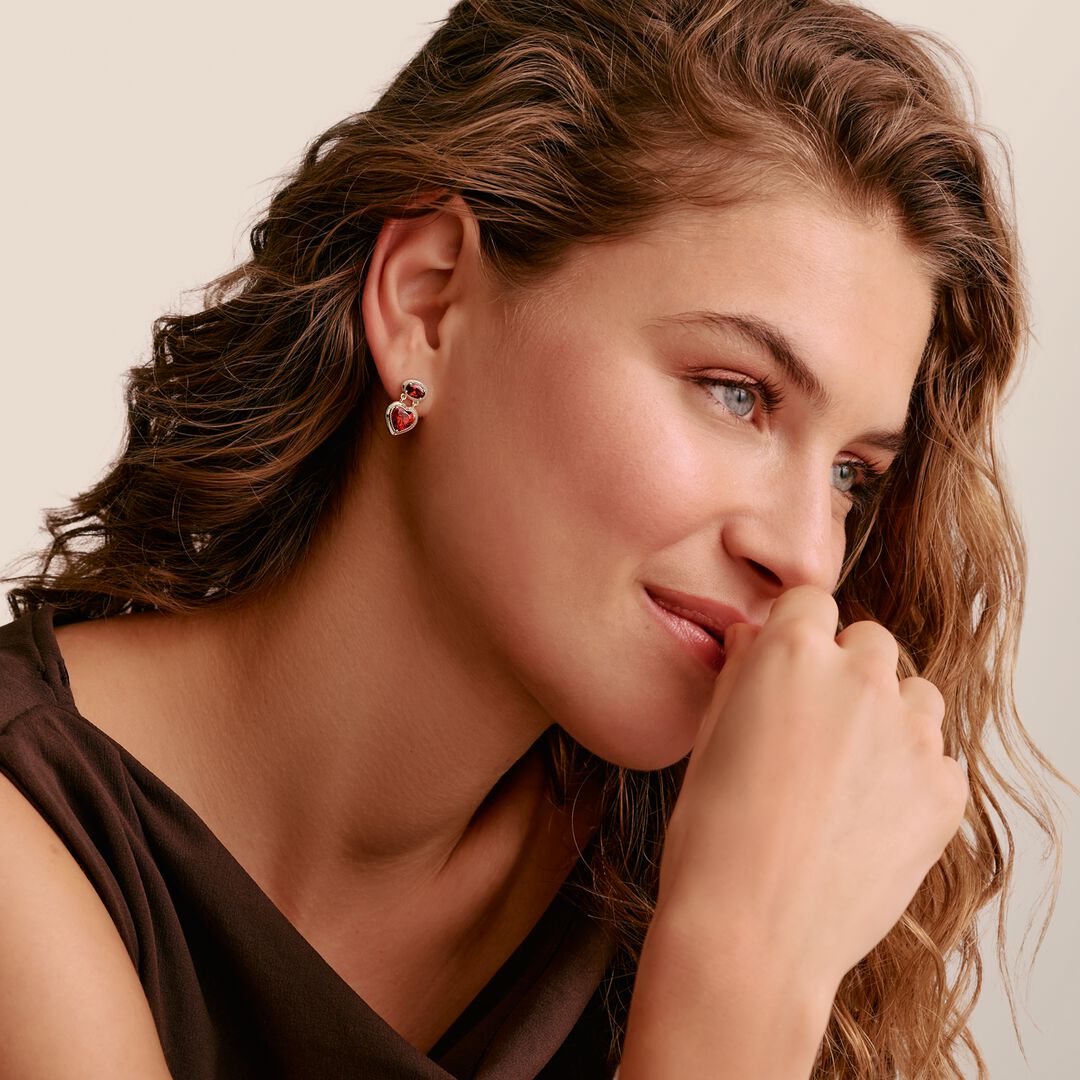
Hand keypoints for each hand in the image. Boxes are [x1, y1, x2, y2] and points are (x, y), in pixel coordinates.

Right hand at [652, 584, 968, 991]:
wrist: (751, 929)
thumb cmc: (712, 834)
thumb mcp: (709, 735)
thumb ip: (741, 673)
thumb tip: (756, 639)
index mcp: (793, 654)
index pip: (811, 602)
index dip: (796, 632)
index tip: (789, 663)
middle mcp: (861, 679)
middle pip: (870, 641)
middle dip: (846, 669)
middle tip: (816, 723)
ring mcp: (911, 735)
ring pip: (915, 694)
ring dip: (888, 714)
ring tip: (850, 769)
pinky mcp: (944, 792)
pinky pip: (938, 759)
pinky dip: (912, 775)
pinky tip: (870, 815)